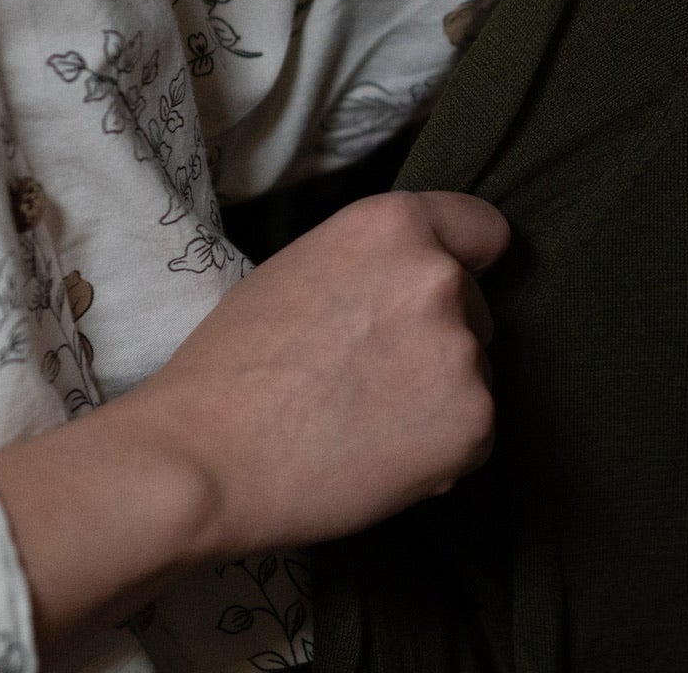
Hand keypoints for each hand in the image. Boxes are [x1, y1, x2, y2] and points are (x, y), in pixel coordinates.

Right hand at [0, 192, 506, 644]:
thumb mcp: (300, 269)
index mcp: (394, 226)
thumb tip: (408, 289)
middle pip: (474, 309)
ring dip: (439, 400)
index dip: (465, 262)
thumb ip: (371, 267)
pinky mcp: (474, 423)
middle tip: (368, 378)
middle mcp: (440, 278)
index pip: (481, 229)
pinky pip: (473, 437)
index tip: (447, 291)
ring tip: (362, 426)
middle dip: (438, 339)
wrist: (207, 461)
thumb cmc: (233, 366)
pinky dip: (440, 454)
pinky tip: (377, 460)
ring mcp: (463, 353)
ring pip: (474, 376)